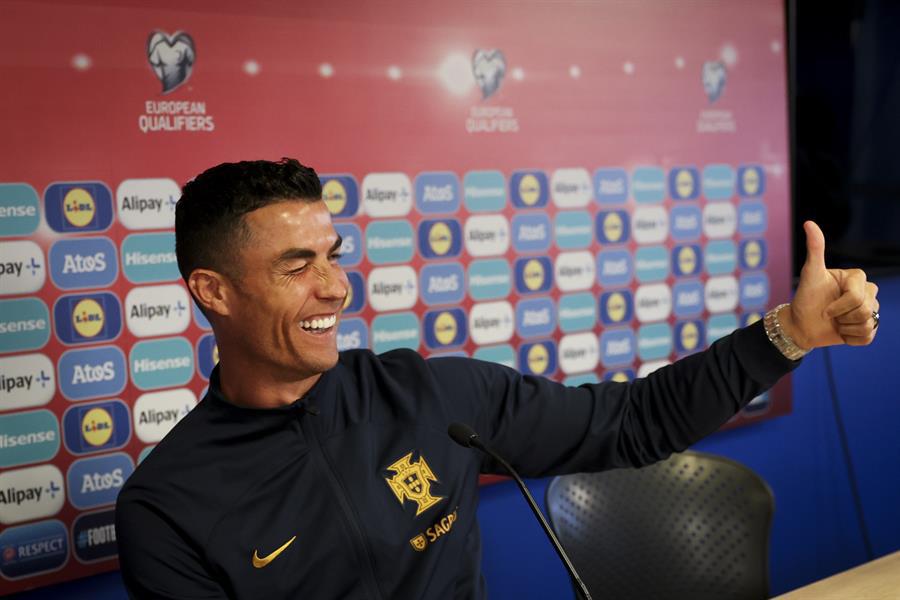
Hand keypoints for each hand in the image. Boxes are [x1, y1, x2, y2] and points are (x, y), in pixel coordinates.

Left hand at [781, 221, 879, 348]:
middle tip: (828, 315)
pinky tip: (841, 332)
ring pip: (869, 324)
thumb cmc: (804, 298)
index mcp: (857, 277)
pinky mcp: (869, 328)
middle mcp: (867, 291)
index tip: (824, 308)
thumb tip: (809, 223)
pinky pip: (867, 337)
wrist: (800, 324)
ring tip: (835, 322)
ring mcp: (870, 310)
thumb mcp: (809, 274)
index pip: (857, 296)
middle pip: (865, 310)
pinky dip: (851, 339)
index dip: (838, 307)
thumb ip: (815, 249)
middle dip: (842, 316)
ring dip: (846, 328)